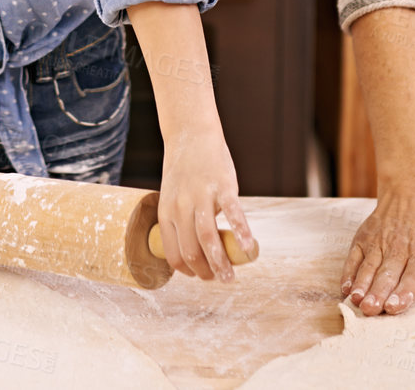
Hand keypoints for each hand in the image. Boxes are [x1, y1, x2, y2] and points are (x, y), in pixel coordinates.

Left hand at [157, 122, 255, 281]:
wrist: (191, 134)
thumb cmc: (184, 170)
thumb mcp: (172, 197)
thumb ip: (181, 221)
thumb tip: (197, 250)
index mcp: (166, 212)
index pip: (173, 253)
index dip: (187, 270)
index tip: (199, 276)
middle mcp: (180, 207)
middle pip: (190, 251)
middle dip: (205, 272)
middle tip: (219, 280)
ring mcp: (201, 196)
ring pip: (207, 238)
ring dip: (220, 263)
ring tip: (229, 277)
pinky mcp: (222, 186)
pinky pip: (233, 213)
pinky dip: (241, 232)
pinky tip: (248, 247)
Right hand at [340, 189, 414, 315]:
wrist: (408, 194)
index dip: (405, 292)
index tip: (395, 306)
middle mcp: (399, 248)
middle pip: (388, 274)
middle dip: (379, 293)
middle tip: (372, 310)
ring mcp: (378, 243)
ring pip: (369, 267)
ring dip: (362, 285)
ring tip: (357, 301)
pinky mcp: (362, 239)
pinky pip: (353, 257)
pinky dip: (348, 272)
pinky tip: (346, 288)